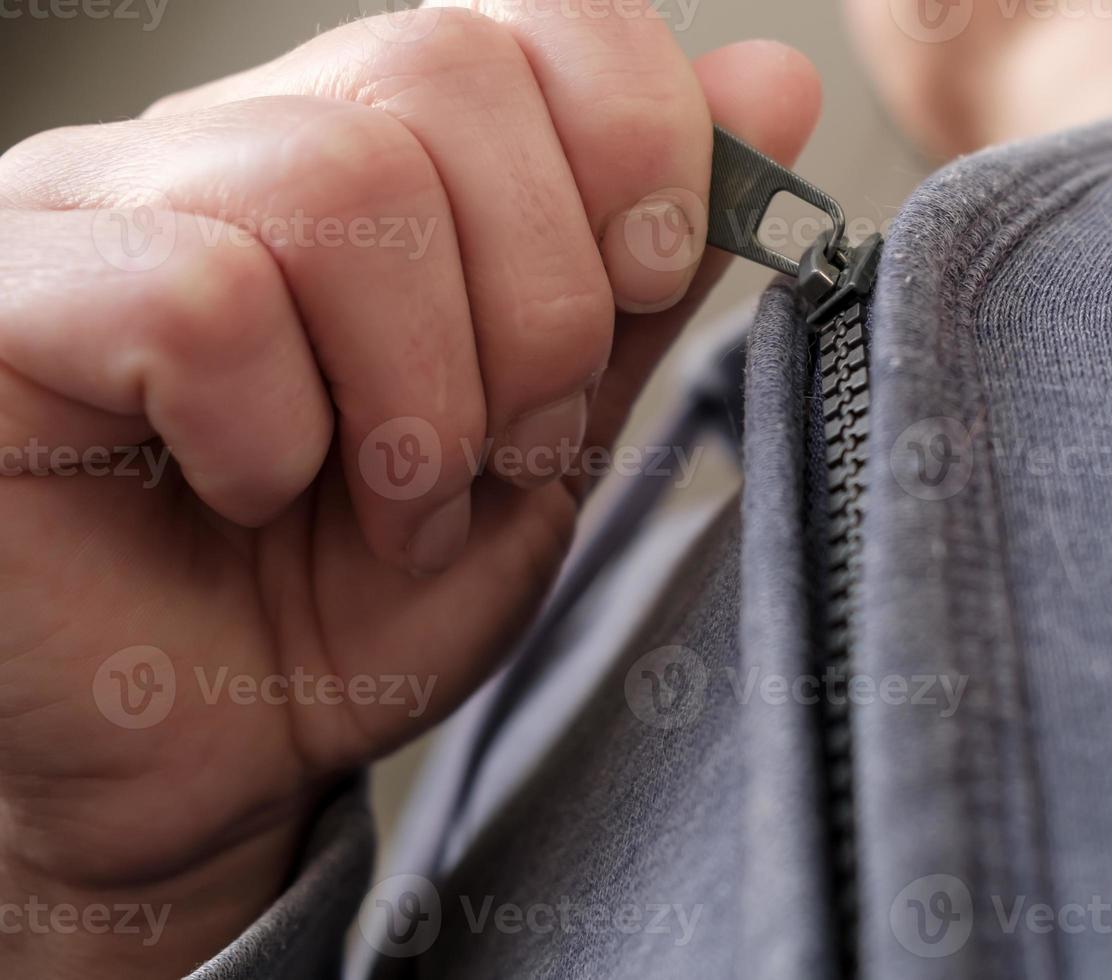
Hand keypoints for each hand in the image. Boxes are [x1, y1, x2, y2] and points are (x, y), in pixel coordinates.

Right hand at [0, 3, 818, 974]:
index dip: (637, 141)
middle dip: (536, 305)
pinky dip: (274, 432)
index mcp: (377, 149)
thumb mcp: (551, 432)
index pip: (536, 18)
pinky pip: (198, 296)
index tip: (647, 283)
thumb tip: (767, 85)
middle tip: (502, 446)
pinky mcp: (9, 301)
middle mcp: (234, 140)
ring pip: (336, 182)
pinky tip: (252, 494)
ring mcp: (101, 204)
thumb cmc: (366, 596)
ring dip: (415, 394)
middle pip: (446, 70)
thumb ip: (645, 268)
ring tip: (393, 500)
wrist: (217, 754)